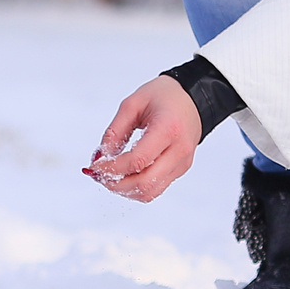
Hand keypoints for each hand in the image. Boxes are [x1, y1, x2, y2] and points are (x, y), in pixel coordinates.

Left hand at [84, 76, 201, 201]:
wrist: (193, 99)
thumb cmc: (164, 97)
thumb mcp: (132, 104)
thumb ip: (115, 131)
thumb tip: (100, 157)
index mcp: (168, 130)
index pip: (138, 161)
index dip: (112, 168)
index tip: (96, 165)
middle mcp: (179, 151)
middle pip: (145, 183)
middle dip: (116, 184)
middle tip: (98, 175)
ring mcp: (182, 163)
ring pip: (151, 192)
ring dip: (125, 190)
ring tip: (109, 177)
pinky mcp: (181, 169)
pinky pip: (157, 188)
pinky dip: (136, 187)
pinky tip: (123, 176)